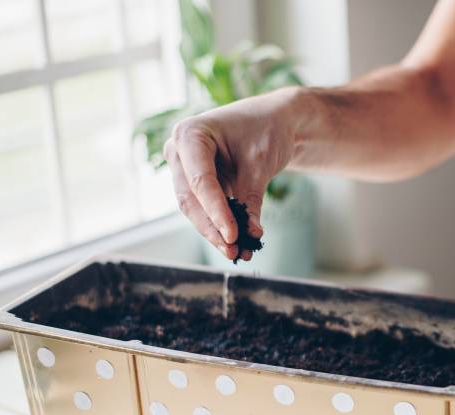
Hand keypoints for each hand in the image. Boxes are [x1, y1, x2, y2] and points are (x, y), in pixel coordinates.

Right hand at [163, 93, 295, 260]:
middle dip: (212, 228)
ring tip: (238, 253)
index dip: (215, 211)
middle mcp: (180, 151)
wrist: (275, 122)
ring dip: (215, 232)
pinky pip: (204, 209)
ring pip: (194, 209)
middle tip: (233, 250)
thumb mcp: (260, 164)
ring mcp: (185, 168)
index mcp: (190, 134)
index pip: (200, 180)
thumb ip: (250, 200)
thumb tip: (249, 235)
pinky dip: (221, 226)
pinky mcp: (197, 184)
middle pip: (190, 199)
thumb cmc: (267, 130)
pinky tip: (238, 245)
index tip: (233, 235)